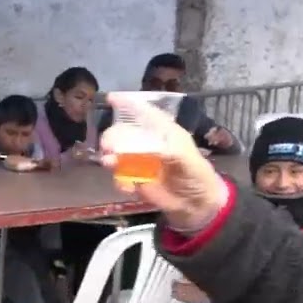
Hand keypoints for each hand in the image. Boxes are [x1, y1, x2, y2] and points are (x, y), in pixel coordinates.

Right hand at [99, 92, 227, 231]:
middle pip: (123, 134)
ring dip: (110, 158)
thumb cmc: (196, 174)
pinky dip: (119, 181)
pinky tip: (128, 187)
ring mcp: (139, 162)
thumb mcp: (186, 158)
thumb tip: (143, 147)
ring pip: (116, 155)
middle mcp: (148, 144)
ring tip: (110, 163)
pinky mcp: (134, 180)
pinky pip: (119, 177)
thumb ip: (166, 150)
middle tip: (107, 146)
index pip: (144, 113)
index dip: (128, 105)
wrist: (195, 203)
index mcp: (163, 132)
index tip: (110, 98)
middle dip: (112, 137)